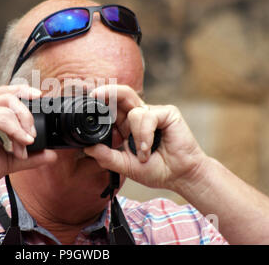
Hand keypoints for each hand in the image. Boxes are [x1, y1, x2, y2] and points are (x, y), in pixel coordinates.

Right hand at [0, 85, 57, 192]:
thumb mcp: (8, 161)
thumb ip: (29, 157)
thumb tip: (51, 155)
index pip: (7, 94)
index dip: (24, 93)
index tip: (40, 99)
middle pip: (10, 94)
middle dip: (28, 111)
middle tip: (33, 135)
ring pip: (9, 104)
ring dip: (23, 125)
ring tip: (26, 144)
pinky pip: (3, 117)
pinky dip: (16, 130)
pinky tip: (22, 143)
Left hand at [84, 85, 207, 190]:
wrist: (180, 176)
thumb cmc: (156, 170)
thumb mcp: (125, 166)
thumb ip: (107, 157)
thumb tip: (88, 149)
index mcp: (127, 126)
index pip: (113, 108)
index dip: (101, 102)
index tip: (88, 100)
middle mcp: (139, 117)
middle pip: (122, 95)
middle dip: (108, 92)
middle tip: (95, 95)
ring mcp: (153, 113)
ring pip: (133, 112)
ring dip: (136, 137)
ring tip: (143, 154)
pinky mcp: (167, 113)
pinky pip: (147, 117)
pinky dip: (145, 134)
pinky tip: (148, 148)